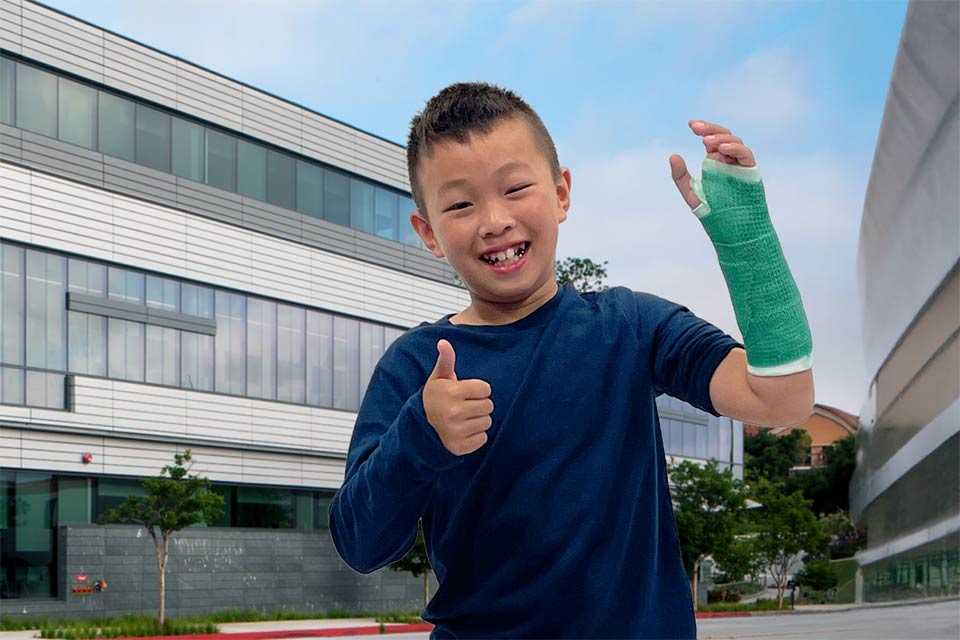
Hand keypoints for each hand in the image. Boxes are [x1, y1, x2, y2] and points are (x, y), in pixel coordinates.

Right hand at [422, 339, 493, 455]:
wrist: (420, 427)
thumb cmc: (434, 399)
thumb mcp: (438, 378)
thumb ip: (446, 360)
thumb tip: (444, 342)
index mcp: (452, 392)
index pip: (486, 389)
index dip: (478, 390)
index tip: (465, 393)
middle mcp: (454, 412)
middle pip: (488, 406)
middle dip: (479, 405)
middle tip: (464, 406)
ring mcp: (457, 431)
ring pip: (487, 422)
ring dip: (478, 420)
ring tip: (463, 419)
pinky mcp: (460, 447)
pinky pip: (483, 438)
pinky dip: (476, 436)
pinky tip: (463, 431)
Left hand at [669, 120, 756, 209]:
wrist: (732, 229)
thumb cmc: (713, 212)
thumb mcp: (691, 193)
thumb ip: (680, 176)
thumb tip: (673, 155)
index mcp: (716, 161)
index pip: (711, 139)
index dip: (703, 129)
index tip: (691, 124)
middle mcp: (729, 159)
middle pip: (723, 136)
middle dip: (710, 129)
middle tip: (696, 127)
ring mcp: (740, 164)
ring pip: (734, 142)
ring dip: (720, 138)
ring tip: (705, 141)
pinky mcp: (750, 171)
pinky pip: (745, 154)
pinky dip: (735, 148)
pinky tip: (722, 148)